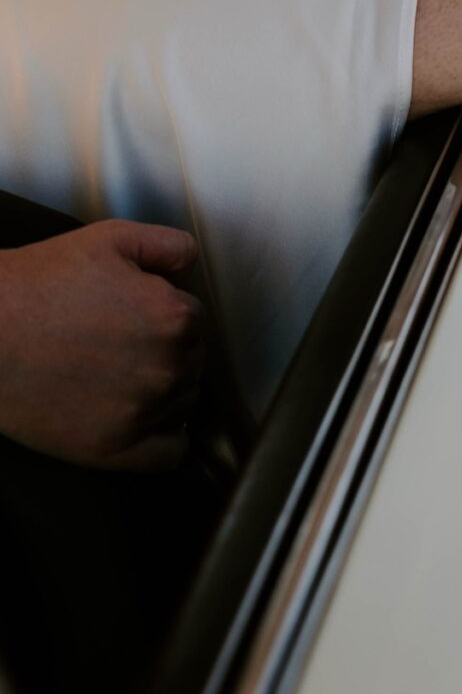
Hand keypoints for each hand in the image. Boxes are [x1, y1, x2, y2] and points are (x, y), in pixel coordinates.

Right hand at [0, 221, 205, 470]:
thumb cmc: (36, 285)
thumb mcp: (110, 239)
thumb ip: (169, 245)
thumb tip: (192, 266)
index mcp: (173, 317)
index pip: (194, 320)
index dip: (165, 313)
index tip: (135, 317)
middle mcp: (166, 367)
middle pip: (192, 362)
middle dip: (167, 352)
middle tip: (121, 347)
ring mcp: (142, 412)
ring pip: (184, 403)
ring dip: (165, 392)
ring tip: (119, 378)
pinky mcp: (114, 449)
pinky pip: (170, 454)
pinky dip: (164, 439)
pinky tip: (140, 420)